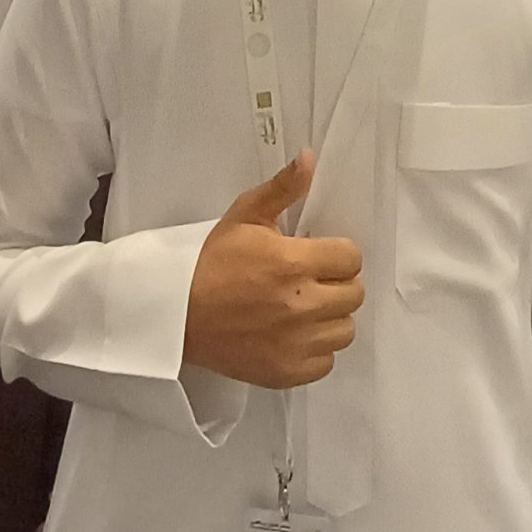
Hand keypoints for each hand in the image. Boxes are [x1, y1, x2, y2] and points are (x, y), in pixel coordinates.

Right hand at [183, 152, 364, 389]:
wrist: (176, 314)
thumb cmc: (210, 262)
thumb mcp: (243, 216)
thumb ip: (282, 189)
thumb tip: (310, 159)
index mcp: (293, 263)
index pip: (352, 258)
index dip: (337, 253)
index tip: (317, 254)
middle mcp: (302, 305)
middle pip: (355, 294)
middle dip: (337, 282)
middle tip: (311, 279)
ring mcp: (296, 344)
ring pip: (345, 330)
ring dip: (330, 317)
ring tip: (304, 307)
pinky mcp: (287, 372)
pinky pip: (326, 361)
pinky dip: (315, 349)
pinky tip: (294, 335)